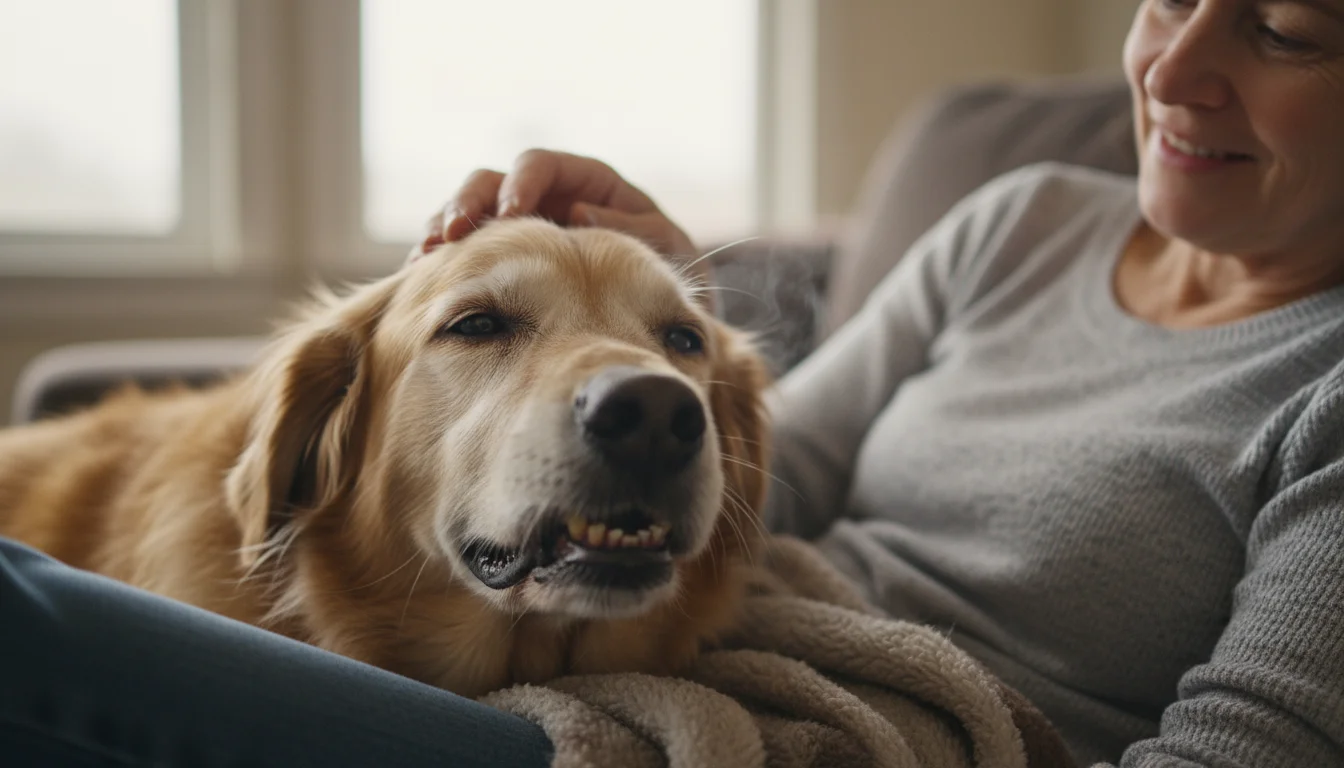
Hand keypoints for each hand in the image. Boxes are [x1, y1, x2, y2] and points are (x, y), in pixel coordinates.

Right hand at [410, 150, 702, 278]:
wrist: (660, 322)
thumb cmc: (669, 274)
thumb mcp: (667, 249)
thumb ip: (634, 229)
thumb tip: (577, 213)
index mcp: (586, 183)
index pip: (540, 165)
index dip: (520, 184)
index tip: (510, 215)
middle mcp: (545, 200)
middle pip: (490, 182)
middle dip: (466, 203)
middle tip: (451, 234)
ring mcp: (518, 231)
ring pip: (466, 214)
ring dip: (442, 230)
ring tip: (426, 258)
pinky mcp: (500, 263)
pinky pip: (461, 254)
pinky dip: (440, 263)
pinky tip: (424, 281)